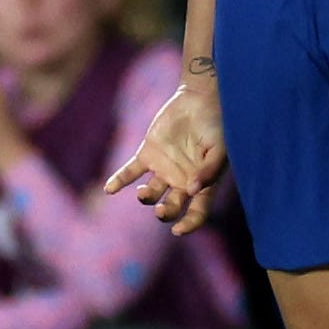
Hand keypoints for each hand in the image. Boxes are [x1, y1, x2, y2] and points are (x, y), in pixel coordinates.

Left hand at [106, 80, 228, 234]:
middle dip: (165, 213)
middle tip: (160, 210)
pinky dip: (118, 181)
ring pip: (150, 193)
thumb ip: (210, 170)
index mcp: (201, 184)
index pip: (197, 213)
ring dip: (145, 198)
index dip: (189, 224)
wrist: (201, 98)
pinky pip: (130, 171)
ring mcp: (163, 168)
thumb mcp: (220, 148)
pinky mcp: (148, 154)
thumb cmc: (216, 125)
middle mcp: (181, 181)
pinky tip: (109, 189)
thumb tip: (193, 190)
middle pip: (171, 207)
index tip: (178, 230)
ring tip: (143, 193)